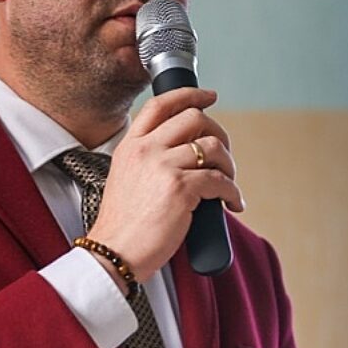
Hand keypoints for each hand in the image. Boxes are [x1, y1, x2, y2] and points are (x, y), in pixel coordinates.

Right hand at [86, 87, 242, 280]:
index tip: (209, 96)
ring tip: (228, 184)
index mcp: (131, 145)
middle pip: (194, 118)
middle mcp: (146, 150)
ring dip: (229, 165)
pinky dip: (233, 192)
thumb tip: (188, 153)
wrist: (115, 253)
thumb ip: (149, 160)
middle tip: (224, 156)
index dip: (190, 94)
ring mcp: (162, 167)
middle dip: (218, 133)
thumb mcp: (126, 178)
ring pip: (212, 146)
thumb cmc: (124, 226)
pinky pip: (220, 180)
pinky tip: (232, 204)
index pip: (160, 105)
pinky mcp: (180, 188)